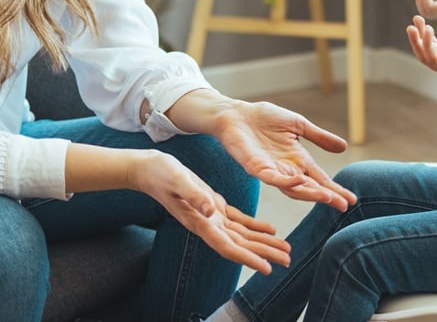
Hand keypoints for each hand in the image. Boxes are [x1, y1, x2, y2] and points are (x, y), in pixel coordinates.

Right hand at [132, 150, 290, 274]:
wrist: (149, 169)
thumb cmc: (161, 174)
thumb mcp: (178, 181)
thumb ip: (195, 196)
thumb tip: (211, 211)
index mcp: (200, 222)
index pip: (228, 246)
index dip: (248, 258)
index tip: (265, 268)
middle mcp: (208, 223)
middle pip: (241, 245)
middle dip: (264, 254)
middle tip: (286, 261)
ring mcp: (211, 215)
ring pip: (243, 235)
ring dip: (264, 243)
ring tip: (284, 250)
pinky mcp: (214, 204)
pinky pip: (239, 220)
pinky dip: (255, 226)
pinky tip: (270, 230)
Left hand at [212, 101, 357, 211]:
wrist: (236, 114)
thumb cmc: (264, 118)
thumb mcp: (298, 125)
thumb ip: (319, 137)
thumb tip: (344, 147)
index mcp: (297, 160)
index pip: (320, 179)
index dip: (335, 189)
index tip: (351, 199)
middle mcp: (286, 170)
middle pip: (310, 188)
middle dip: (327, 196)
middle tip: (344, 205)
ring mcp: (271, 171)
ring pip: (293, 188)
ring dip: (311, 193)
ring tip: (328, 197)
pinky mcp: (256, 167)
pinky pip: (273, 178)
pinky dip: (287, 181)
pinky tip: (301, 180)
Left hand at [406, 15, 436, 81]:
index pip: (430, 58)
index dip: (424, 44)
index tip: (426, 28)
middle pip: (426, 53)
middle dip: (417, 38)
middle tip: (413, 22)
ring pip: (431, 47)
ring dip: (422, 34)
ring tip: (417, 19)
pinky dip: (432, 35)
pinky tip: (428, 25)